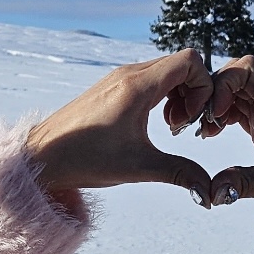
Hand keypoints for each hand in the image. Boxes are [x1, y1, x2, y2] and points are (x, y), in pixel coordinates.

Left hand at [26, 51, 216, 203]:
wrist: (43, 156)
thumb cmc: (85, 158)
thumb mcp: (138, 167)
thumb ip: (180, 173)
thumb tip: (210, 192)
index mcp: (138, 85)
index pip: (190, 61)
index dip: (204, 87)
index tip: (195, 119)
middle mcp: (129, 74)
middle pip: (181, 64)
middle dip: (194, 93)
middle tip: (184, 126)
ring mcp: (119, 78)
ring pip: (166, 70)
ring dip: (178, 95)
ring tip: (170, 127)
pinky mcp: (112, 87)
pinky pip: (150, 78)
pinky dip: (162, 96)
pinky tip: (153, 124)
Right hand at [199, 56, 253, 224]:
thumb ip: (244, 184)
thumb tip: (210, 190)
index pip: (248, 68)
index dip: (224, 81)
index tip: (215, 113)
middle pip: (236, 76)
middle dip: (212, 92)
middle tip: (201, 122)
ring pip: (234, 94)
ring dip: (214, 106)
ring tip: (204, 132)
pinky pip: (237, 112)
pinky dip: (221, 118)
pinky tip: (213, 136)